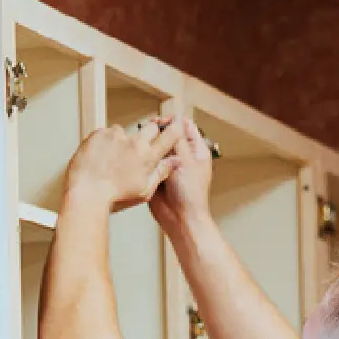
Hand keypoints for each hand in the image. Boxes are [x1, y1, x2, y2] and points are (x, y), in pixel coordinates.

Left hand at [63, 117, 185, 213]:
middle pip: (150, 128)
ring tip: (110, 160)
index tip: (177, 125)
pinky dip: (103, 143)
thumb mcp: (144, 191)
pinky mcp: (99, 134)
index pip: (169, 136)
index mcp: (147, 157)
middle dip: (148, 135)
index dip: (175, 129)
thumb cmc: (113, 198)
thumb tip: (175, 161)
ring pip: (124, 132)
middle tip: (137, 150)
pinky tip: (99, 158)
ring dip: (120, 141)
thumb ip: (161, 172)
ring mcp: (116, 136)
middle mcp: (134, 143)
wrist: (86, 194)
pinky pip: (105, 133)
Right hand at [152, 118, 214, 236]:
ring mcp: (169, 166)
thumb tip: (174, 120)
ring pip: (157, 148)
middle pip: (168, 136)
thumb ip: (178, 140)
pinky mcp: (157, 175)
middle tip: (149, 135)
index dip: (172, 121)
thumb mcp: (185, 161)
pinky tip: (142, 160)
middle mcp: (183, 156)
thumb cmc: (191, 195)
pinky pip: (149, 162)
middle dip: (158, 134)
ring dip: (151, 147)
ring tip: (145, 148)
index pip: (184, 126)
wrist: (180, 218)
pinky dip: (145, 160)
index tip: (160, 122)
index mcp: (196, 150)